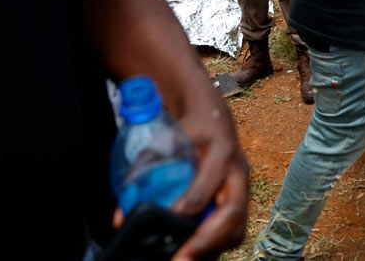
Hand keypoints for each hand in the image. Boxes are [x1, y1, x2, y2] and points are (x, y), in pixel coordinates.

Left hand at [108, 104, 249, 260]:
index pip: (201, 191)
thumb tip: (121, 219)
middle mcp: (237, 172)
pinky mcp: (240, 200)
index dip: (181, 213)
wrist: (214, 117)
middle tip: (181, 259)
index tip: (162, 227)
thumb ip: (142, 173)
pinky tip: (195, 252)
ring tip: (186, 259)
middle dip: (206, 241)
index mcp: (219, 152)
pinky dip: (215, 246)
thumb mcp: (164, 139)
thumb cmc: (188, 128)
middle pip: (231, 213)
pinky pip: (234, 230)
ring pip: (237, 227)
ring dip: (213, 249)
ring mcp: (242, 188)